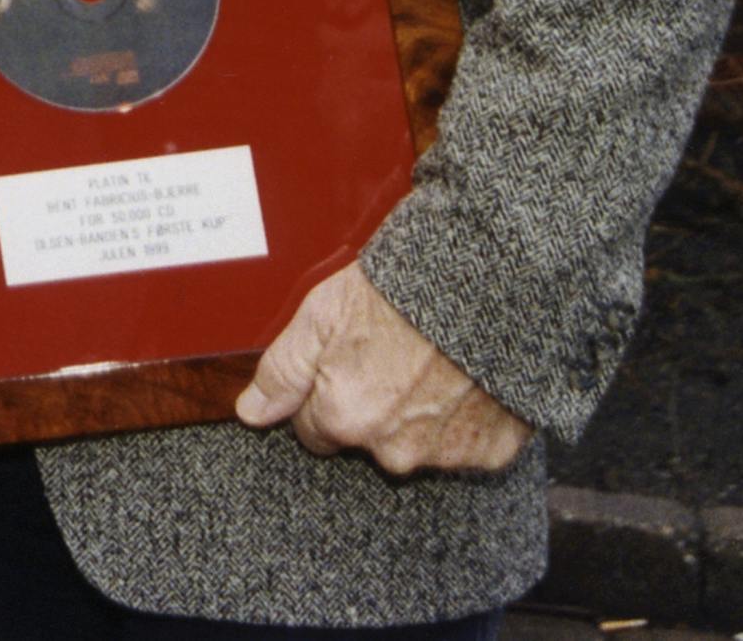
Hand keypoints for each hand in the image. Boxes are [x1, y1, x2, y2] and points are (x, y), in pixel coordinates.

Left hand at [235, 263, 532, 475]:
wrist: (488, 287)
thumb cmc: (404, 292)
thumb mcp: (321, 314)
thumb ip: (282, 371)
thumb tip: (251, 413)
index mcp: (344, 418)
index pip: (313, 431)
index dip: (325, 395)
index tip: (344, 366)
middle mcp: (392, 450)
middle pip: (365, 440)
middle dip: (371, 407)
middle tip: (392, 357)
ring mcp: (444, 456)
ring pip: (414, 445)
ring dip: (418, 416)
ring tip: (432, 363)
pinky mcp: (491, 453)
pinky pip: (466, 446)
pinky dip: (463, 420)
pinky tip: (464, 380)